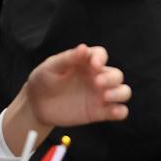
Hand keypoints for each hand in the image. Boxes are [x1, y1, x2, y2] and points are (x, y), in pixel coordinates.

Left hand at [2, 44, 130, 153]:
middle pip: (116, 75)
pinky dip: (120, 112)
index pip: (101, 55)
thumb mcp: (51, 67)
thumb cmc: (44, 80)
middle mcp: (98, 77)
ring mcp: (100, 95)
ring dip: (119, 93)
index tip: (94, 64)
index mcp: (87, 62)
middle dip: (110, 78)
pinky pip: (118, 111)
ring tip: (106, 96)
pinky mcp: (99, 112)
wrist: (36, 105)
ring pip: (123, 91)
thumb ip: (68, 58)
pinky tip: (113, 112)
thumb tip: (83, 48)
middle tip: (97, 83)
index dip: (101, 58)